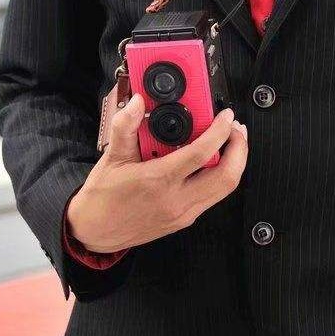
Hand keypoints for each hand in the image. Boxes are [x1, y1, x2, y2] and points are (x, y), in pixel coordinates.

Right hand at [67, 94, 247, 252]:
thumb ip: (126, 126)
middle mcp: (175, 200)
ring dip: (235, 163)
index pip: (201, 154)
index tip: (225, 117)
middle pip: (227, 176)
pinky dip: (221, 176)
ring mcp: (183, 213)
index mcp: (158, 181)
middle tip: (236, 130)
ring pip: (225, 189)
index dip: (220, 132)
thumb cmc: (102, 197)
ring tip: (231, 143)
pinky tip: (216, 162)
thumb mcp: (112, 157)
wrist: (94, 232)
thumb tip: (137, 103)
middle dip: (239, 149)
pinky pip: (214, 196)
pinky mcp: (185, 219)